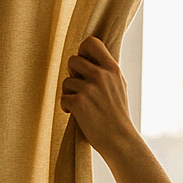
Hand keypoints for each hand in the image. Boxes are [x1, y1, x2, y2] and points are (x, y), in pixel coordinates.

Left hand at [60, 35, 137, 157]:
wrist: (120, 140)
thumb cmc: (118, 115)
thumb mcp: (119, 87)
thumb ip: (106, 71)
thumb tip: (88, 57)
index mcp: (112, 69)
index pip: (91, 42)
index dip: (82, 50)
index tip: (85, 63)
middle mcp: (101, 75)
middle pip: (73, 60)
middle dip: (73, 74)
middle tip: (81, 88)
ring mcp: (89, 89)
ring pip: (66, 81)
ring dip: (69, 93)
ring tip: (82, 105)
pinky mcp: (79, 103)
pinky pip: (63, 98)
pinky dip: (67, 107)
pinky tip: (78, 115)